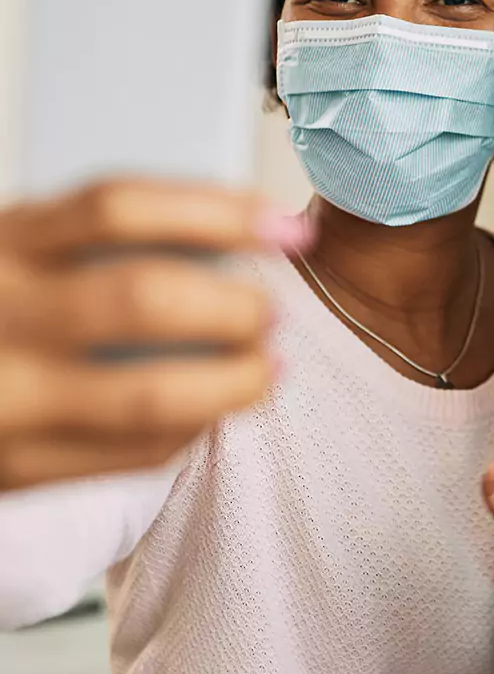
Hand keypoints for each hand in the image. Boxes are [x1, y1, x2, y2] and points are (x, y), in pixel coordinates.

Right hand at [0, 180, 305, 490]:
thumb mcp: (14, 258)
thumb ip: (88, 245)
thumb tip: (236, 234)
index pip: (118, 205)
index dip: (218, 210)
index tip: (285, 225)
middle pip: (143, 297)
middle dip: (233, 307)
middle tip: (271, 314)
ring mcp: (3, 397)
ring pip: (151, 394)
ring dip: (234, 382)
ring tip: (267, 370)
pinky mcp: (14, 468)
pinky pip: (133, 453)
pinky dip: (193, 429)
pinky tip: (211, 413)